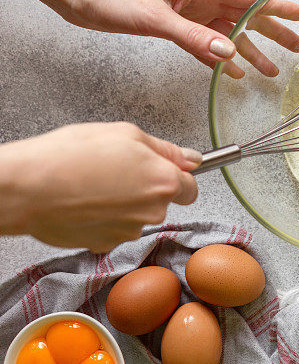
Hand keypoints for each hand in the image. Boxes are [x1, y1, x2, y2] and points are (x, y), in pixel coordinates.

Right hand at [0, 122, 201, 251]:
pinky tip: (85, 202)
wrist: (28, 188)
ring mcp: (128, 231)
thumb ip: (165, 149)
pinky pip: (114, 228)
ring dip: (124, 203)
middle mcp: (152, 211)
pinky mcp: (104, 244)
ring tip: (95, 185)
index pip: (191, 188)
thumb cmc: (71, 156)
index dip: (179, 178)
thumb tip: (190, 159)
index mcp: (162, 181)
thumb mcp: (125, 134)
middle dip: (146, 189)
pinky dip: (104, 218)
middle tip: (117, 170)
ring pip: (137, 216)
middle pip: (162, 202)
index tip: (166, 172)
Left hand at [75, 0, 298, 77]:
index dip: (279, 6)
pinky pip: (208, 46)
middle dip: (275, 32)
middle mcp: (201, 1)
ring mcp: (190, 15)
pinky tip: (234, 73)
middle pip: (248, 17)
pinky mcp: (176, 28)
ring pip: (231, 35)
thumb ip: (193, 36)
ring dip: (252, 52)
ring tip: (272, 71)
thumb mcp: (155, 18)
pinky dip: (223, 60)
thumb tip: (228, 51)